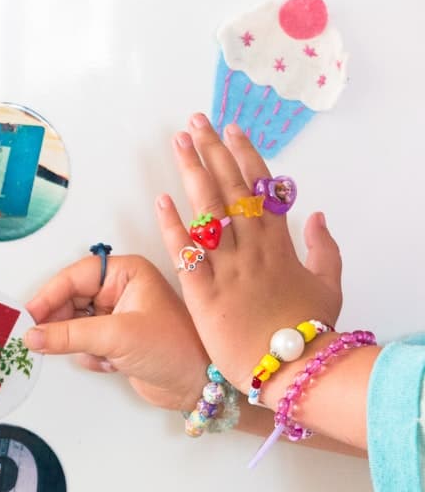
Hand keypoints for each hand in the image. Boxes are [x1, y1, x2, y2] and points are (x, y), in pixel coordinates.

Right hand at [24, 253, 209, 410]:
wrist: (197, 386)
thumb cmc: (174, 349)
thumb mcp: (117, 337)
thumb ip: (69, 335)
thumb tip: (32, 336)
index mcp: (127, 273)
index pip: (76, 276)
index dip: (50, 294)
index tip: (30, 314)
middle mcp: (120, 289)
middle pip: (70, 298)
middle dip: (61, 321)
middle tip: (41, 337)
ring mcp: (116, 315)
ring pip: (74, 323)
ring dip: (78, 342)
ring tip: (93, 354)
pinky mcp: (114, 340)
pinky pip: (82, 343)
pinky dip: (89, 355)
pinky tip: (110, 364)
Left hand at [157, 114, 343, 394]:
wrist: (294, 368)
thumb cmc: (310, 331)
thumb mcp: (329, 285)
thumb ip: (325, 248)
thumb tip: (318, 216)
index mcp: (281, 245)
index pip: (261, 189)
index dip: (245, 156)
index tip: (232, 130)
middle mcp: (254, 249)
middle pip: (231, 189)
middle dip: (212, 152)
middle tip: (195, 122)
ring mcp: (229, 269)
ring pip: (208, 211)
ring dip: (191, 173)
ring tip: (178, 143)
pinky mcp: (205, 293)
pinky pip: (186, 253)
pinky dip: (173, 225)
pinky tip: (161, 200)